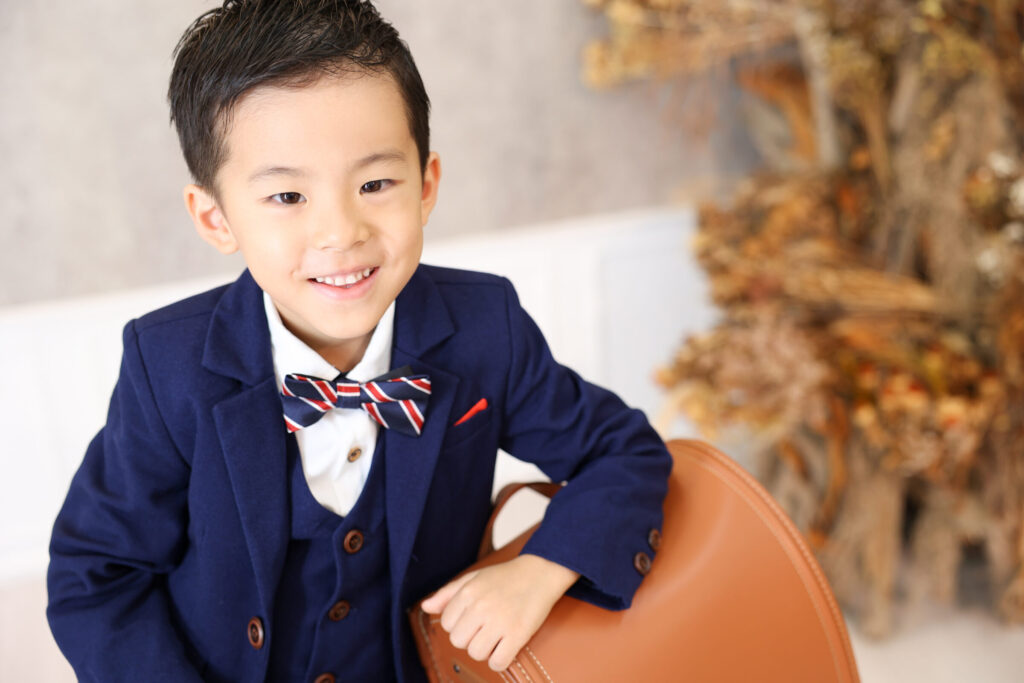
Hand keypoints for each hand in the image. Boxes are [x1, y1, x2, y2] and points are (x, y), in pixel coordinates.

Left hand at [420, 554, 579, 671]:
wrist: (541, 572)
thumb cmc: (505, 577)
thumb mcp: (474, 578)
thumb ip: (447, 593)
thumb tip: (426, 607)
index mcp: (468, 592)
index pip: (446, 624)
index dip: (459, 624)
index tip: (473, 619)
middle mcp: (481, 606)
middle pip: (458, 641)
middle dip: (469, 639)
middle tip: (485, 629)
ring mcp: (500, 621)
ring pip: (476, 653)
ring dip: (484, 651)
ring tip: (495, 637)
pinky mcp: (518, 633)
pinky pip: (498, 662)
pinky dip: (499, 661)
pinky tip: (505, 648)